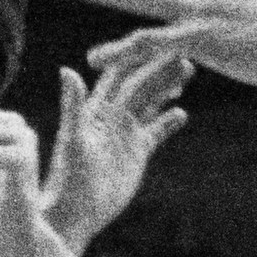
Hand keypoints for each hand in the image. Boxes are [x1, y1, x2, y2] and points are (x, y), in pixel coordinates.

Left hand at [41, 53, 191, 250]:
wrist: (76, 213)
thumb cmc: (68, 179)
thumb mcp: (73, 141)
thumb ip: (73, 105)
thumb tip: (67, 70)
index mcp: (96, 109)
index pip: (120, 75)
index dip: (138, 58)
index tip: (157, 43)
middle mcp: (112, 116)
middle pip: (141, 85)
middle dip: (161, 70)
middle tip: (185, 56)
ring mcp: (126, 133)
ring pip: (151, 103)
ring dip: (167, 88)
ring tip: (189, 73)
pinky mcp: (137, 152)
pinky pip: (156, 131)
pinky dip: (169, 121)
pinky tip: (183, 114)